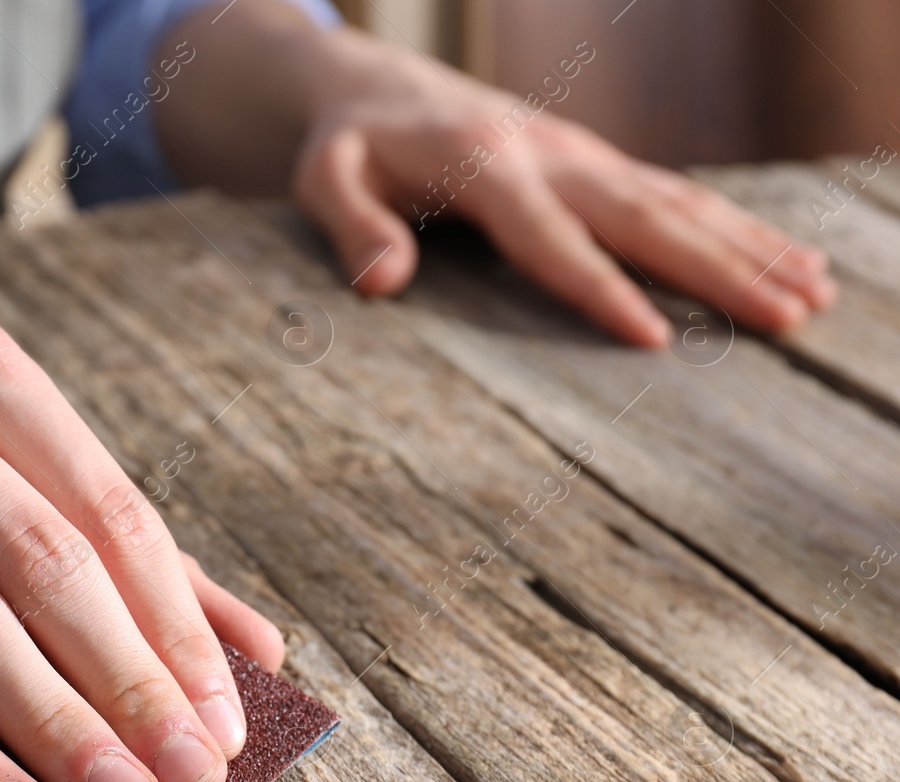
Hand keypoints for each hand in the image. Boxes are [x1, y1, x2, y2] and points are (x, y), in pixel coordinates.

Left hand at [287, 35, 836, 346]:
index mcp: (485, 165)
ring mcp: (582, 157)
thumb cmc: (346, 147)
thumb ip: (350, 225)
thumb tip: (380, 282)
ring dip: (747, 248)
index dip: (598, 288)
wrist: (374, 89)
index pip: (548, 237)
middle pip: (643, 217)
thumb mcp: (323, 179)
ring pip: (677, 203)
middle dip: (716, 269)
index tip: (650, 339)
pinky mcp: (595, 164)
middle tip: (785, 320)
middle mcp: (551, 157)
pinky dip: (732, 229)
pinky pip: (674, 197)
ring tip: (814, 297)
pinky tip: (781, 261)